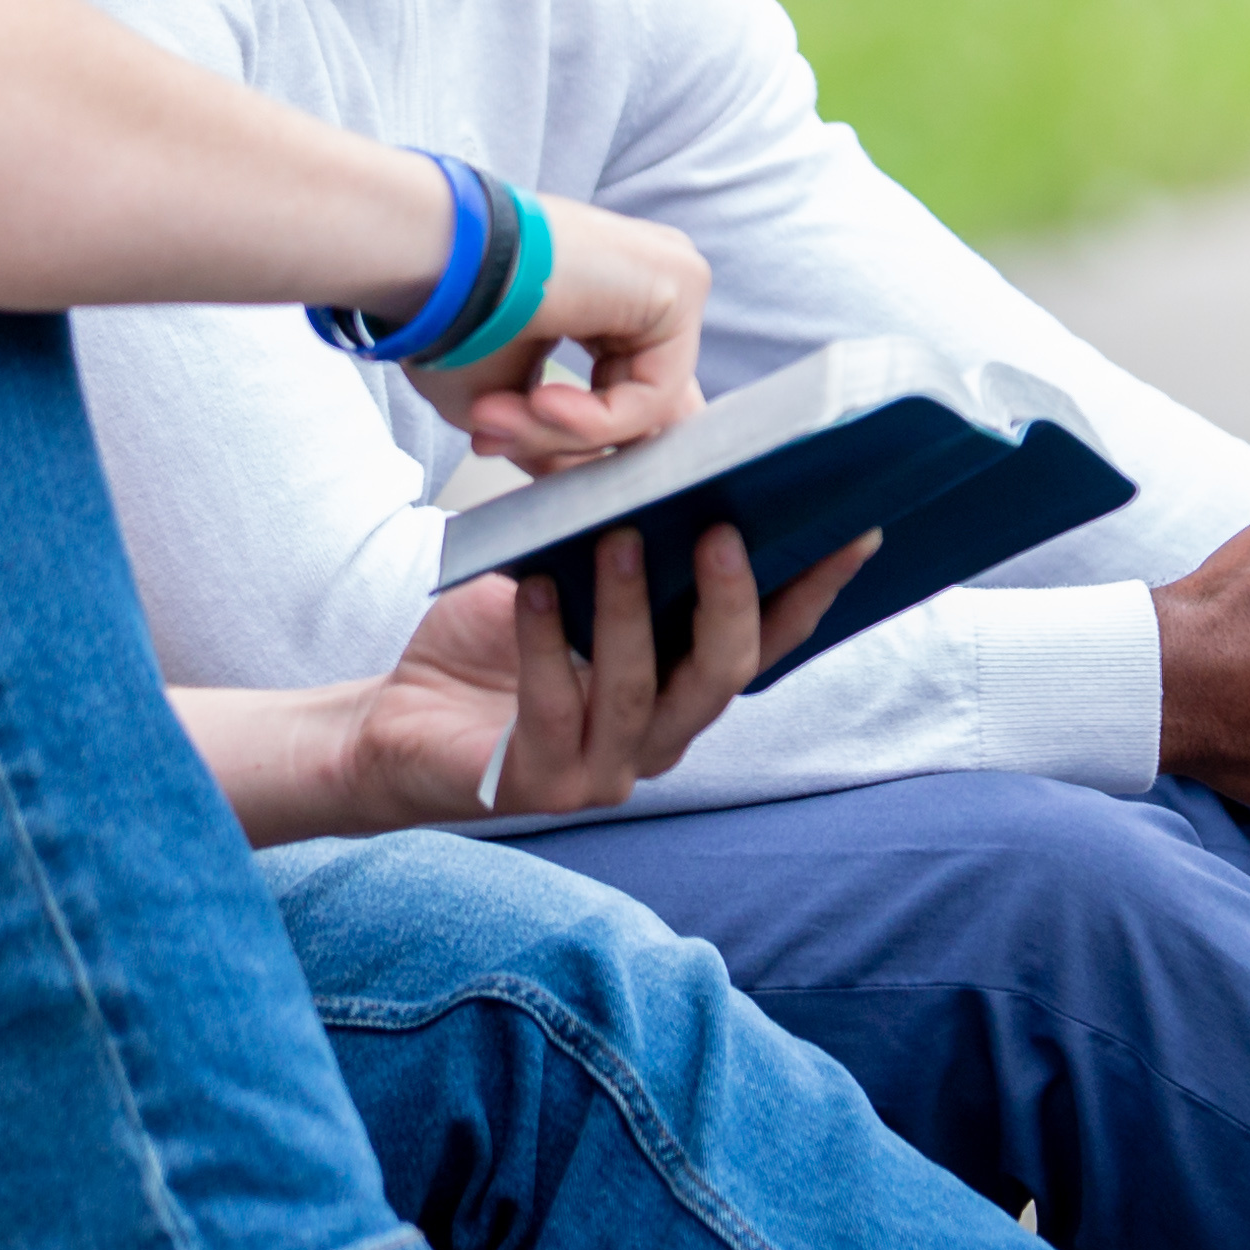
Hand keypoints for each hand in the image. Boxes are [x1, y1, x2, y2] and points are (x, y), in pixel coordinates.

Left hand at [327, 521, 880, 827]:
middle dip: (730, 601)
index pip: (765, 645)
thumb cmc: (495, 647)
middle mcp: (659, 740)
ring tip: (619, 537)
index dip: (812, 593)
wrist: (397, 724)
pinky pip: (551, 710)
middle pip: (721, 675)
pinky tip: (532, 590)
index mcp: (681, 691)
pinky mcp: (538, 786)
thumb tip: (674, 463)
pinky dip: (544, 646)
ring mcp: (603, 771)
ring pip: (638, 691)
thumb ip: (626, 548)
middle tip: (722, 531)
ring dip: (630, 611)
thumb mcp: (570, 582)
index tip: (852, 532)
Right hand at [413, 194, 705, 467]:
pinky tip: (542, 401)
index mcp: (611, 296)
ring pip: (641, 409)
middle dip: (563, 444)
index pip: (623, 393)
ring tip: (494, 421)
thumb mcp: (503, 395)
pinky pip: (654, 394)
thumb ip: (554, 432)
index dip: (566, 441)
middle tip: (489, 443)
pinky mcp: (682, 283)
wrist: (429, 253)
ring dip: (560, 434)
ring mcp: (671, 278)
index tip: (491, 445)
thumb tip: (577, 477)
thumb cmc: (447, 315)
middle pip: (639, 408)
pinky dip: (594, 421)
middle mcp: (647, 283)